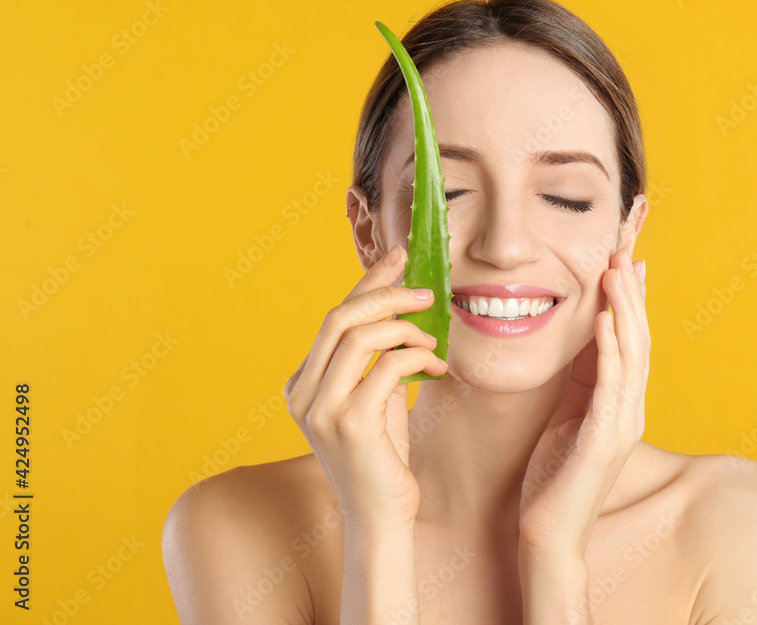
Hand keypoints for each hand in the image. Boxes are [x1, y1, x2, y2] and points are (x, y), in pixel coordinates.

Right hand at [283, 244, 447, 530]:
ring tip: (433, 339)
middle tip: (425, 291)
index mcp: (302, 383)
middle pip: (340, 317)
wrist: (380, 517)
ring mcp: (321, 409)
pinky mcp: (350, 423)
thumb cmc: (382, 458)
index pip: (333, 317)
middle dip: (386, 294)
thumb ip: (377, 358)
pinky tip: (435, 367)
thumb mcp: (375, 398)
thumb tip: (403, 307)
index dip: (368, 282)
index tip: (399, 257)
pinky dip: (416, 357)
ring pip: (360, 336)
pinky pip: (386, 367)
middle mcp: (302, 393)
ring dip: (405, 327)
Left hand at [518, 247, 649, 557]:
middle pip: (638, 338)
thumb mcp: (567, 416)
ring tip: (617, 270)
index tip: (627, 259)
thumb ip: (580, 382)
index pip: (631, 340)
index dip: (631, 300)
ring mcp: (622, 424)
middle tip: (625, 249)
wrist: (549, 533)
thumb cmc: (554, 477)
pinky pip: (610, 384)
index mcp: (620, 403)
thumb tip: (583, 341)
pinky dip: (609, 349)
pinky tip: (605, 320)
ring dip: (625, 310)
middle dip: (631, 292)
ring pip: (632, 354)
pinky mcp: (605, 439)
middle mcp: (630, 409)